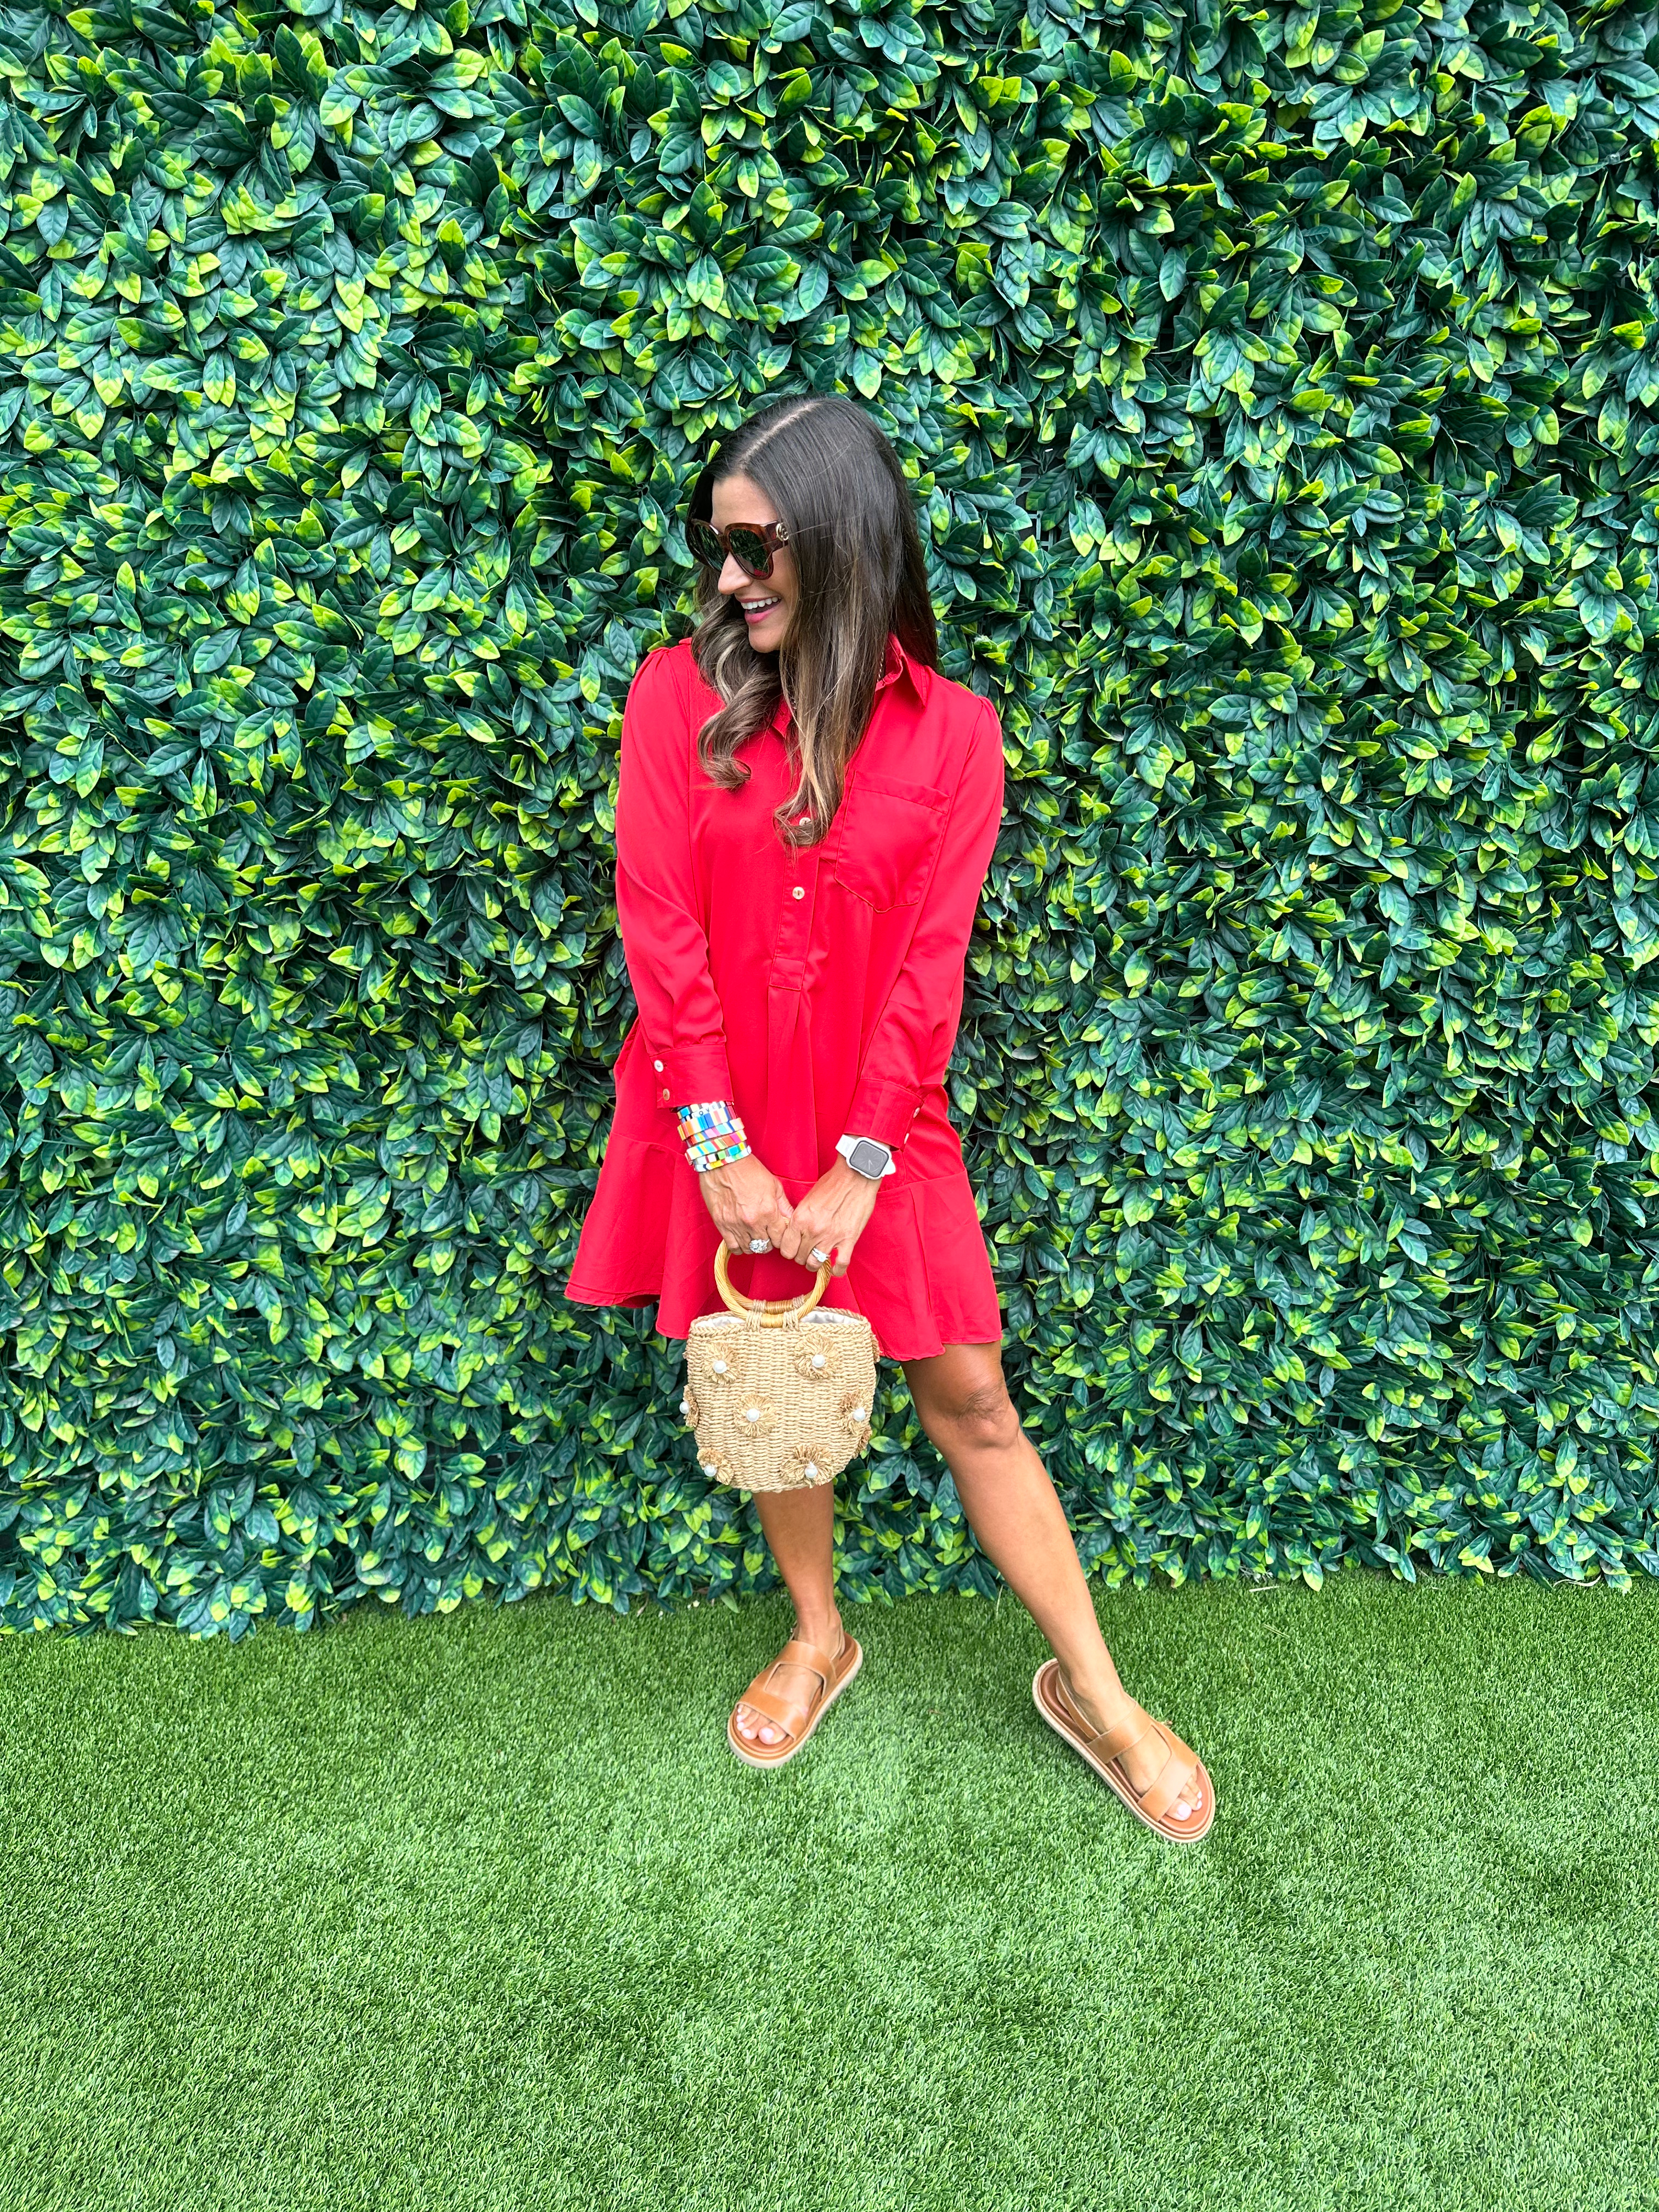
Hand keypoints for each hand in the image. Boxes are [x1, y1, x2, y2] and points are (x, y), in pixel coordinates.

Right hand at [697, 1151, 795, 1254]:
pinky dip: (739, 1247)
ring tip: (755, 1236)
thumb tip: (792, 1219)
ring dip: (755, 1244)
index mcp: (769, 1211)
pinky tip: (742, 1239)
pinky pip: (734, 1247)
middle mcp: (753, 1221)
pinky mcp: (722, 1225)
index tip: (779, 1232)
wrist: (724, 1162)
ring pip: (751, 1248)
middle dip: (770, 1241)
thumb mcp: (773, 1185)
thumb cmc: (749, 1170)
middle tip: (767, 1233)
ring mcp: (736, 1225)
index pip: (781, 1238)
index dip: (782, 1237)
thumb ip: (784, 1206)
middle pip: (767, 1246)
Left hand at [772, 1158, 881, 1278]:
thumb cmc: (832, 1183)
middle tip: (806, 1252)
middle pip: (799, 1258)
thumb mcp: (807, 1199)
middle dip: (801, 1256)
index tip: (793, 1248)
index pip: (786, 1248)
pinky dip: (836, 1270)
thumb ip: (800, 1218)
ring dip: (815, 1263)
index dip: (789, 1250)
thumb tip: (795, 1232)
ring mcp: (831, 1237)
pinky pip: (840, 1264)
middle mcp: (813, 1231)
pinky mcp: (848, 1239)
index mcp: (800, 1219)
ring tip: (817, 1259)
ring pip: (815, 1263)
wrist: (855, 1176)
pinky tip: (834, 1269)